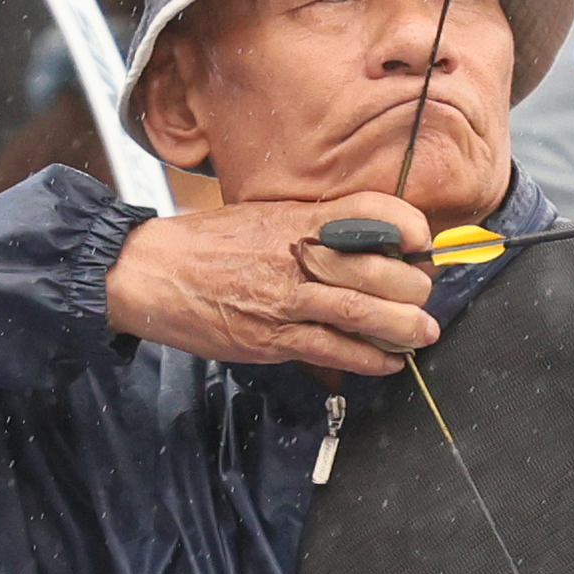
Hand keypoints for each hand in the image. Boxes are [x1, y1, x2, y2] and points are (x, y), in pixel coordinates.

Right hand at [105, 193, 441, 373]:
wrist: (150, 271)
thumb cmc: (205, 243)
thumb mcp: (262, 216)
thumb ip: (309, 226)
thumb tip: (360, 241)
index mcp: (296, 219)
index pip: (368, 210)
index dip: (405, 225)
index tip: (421, 241)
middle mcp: (297, 256)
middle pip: (376, 268)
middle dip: (413, 287)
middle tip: (424, 296)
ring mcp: (285, 299)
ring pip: (361, 312)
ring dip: (402, 327)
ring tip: (423, 333)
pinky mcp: (271, 338)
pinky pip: (332, 350)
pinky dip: (368, 359)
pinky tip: (389, 362)